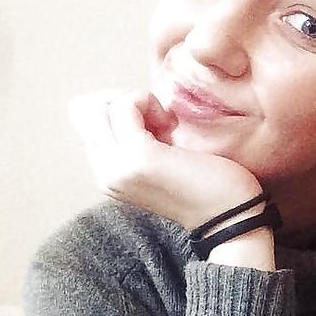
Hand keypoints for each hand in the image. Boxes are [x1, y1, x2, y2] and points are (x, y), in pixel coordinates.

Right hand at [68, 89, 263, 230]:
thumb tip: (123, 100)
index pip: (86, 120)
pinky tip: (170, 122)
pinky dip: (147, 101)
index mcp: (108, 175)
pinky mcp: (138, 157)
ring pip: (104, 107)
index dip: (117, 107)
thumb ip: (137, 136)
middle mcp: (105, 174)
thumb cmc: (205, 182)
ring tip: (166, 122)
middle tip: (158, 116)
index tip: (151, 118)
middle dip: (123, 99)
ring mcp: (118, 167)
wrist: (230, 215)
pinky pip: (125, 106)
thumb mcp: (161, 156)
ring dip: (137, 101)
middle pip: (88, 111)